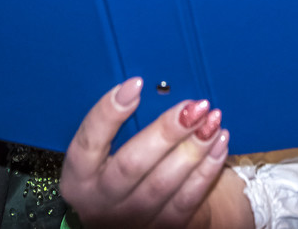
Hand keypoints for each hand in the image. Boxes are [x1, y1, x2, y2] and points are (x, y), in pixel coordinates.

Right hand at [59, 78, 231, 228]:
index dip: (110, 111)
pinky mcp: (163, 227)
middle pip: (132, 164)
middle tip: (193, 106)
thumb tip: (144, 84)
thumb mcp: (98, 155)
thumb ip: (113, 126)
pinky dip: (207, 168)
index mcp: (79, 176)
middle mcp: (101, 200)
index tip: (136, 83)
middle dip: (167, 131)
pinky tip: (218, 142)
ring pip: (165, 182)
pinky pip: (188, 198)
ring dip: (193, 148)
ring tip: (212, 120)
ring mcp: (132, 217)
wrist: (122, 222)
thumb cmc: (109, 173)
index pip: (89, 140)